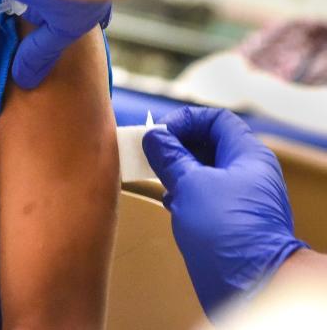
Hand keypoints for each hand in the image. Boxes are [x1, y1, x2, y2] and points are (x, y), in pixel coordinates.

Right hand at [142, 107, 308, 318]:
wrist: (251, 283)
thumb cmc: (227, 230)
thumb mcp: (189, 185)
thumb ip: (169, 156)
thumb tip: (154, 137)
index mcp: (248, 155)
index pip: (217, 120)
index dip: (186, 120)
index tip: (161, 132)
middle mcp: (250, 172)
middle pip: (210, 144)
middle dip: (178, 146)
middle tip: (153, 154)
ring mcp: (243, 197)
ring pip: (206, 170)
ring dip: (179, 170)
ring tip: (159, 179)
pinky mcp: (233, 220)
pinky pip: (207, 194)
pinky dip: (186, 192)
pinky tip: (171, 202)